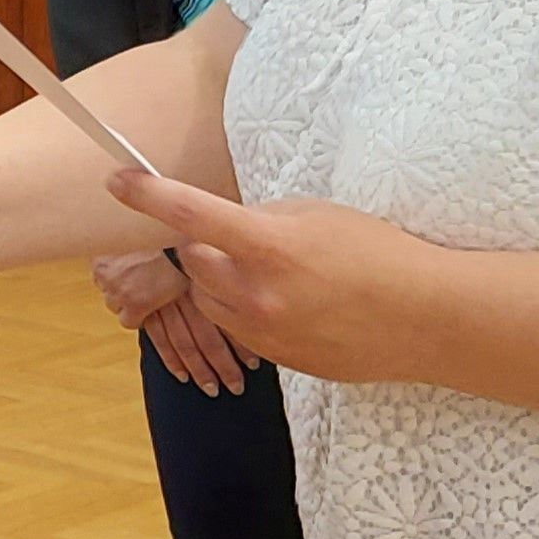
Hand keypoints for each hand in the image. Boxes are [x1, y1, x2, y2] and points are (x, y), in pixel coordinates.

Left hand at [104, 170, 430, 382]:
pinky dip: (244, 309)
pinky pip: (235, 327)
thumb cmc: (377, 253)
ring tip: (271, 272)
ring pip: (208, 298)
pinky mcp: (274, 358)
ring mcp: (264, 332)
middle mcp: (258, 294)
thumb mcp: (316, 215)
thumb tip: (225, 227)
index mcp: (270, 247)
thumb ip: (262, 218)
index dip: (149, 194)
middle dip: (204, 244)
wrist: (422, 319)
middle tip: (242, 237)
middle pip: (193, 261)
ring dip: (220, 279)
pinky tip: (287, 302)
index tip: (116, 180)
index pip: (192, 216)